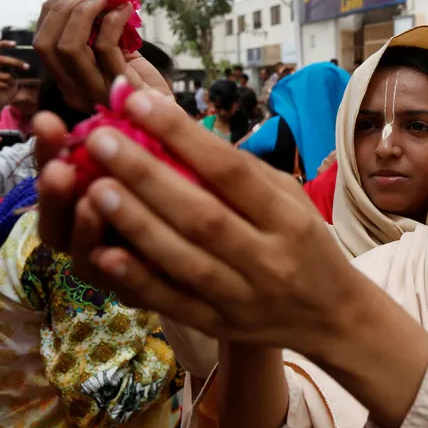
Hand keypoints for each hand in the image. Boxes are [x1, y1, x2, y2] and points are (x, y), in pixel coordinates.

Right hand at [0, 41, 30, 120]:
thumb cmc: (7, 89)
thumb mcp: (14, 79)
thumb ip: (17, 71)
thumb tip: (29, 66)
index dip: (4, 44)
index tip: (15, 44)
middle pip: (1, 59)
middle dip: (15, 62)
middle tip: (27, 67)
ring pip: (7, 75)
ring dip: (12, 82)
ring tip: (9, 87)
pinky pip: (4, 83)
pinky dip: (8, 87)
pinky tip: (3, 90)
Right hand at [33, 0, 170, 112]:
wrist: (169, 113)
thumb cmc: (142, 83)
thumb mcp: (116, 55)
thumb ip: (100, 33)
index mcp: (67, 82)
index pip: (42, 45)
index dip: (49, 13)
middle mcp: (74, 91)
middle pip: (48, 46)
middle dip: (62, 11)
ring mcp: (96, 92)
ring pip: (70, 47)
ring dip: (83, 13)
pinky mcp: (121, 89)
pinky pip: (106, 48)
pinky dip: (113, 22)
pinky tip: (125, 10)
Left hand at [36, 88, 369, 350]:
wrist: (333, 318)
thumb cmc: (304, 244)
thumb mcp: (289, 199)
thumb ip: (238, 169)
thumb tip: (173, 121)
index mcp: (288, 218)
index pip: (231, 171)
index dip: (183, 135)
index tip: (136, 102)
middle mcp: (269, 258)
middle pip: (202, 214)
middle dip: (147, 174)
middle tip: (100, 138)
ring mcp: (243, 297)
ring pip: (184, 258)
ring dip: (136, 222)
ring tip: (94, 186)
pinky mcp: (220, 325)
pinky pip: (175, 303)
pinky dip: (139, 279)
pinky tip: (105, 254)